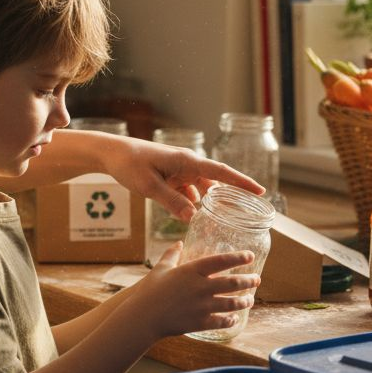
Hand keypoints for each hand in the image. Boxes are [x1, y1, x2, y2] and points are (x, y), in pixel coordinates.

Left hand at [98, 136, 264, 222]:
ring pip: (202, 188)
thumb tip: (193, 217)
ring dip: (210, 202)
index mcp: (186, 161)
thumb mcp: (149, 186)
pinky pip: (188, 191)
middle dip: (232, 195)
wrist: (111, 153)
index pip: (221, 172)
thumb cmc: (129, 164)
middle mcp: (187, 164)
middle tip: (249, 211)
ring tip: (225, 219)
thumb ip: (172, 201)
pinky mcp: (171, 176)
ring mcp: (179, 170)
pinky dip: (192, 203)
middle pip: (216, 181)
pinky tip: (194, 217)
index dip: (241, 182)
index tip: (260, 191)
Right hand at [128, 242, 259, 338]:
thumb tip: (179, 243)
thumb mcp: (161, 268)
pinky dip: (231, 319)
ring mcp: (202, 306)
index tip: (250, 256)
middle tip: (256, 279)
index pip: (221, 261)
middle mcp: (201, 287)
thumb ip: (172, 254)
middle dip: (248, 280)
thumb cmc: (150, 291)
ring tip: (250, 299)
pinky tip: (234, 318)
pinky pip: (222, 321)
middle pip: (233, 283)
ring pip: (232, 303)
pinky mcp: (200, 322)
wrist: (143, 317)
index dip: (238, 257)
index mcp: (192, 271)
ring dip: (244, 301)